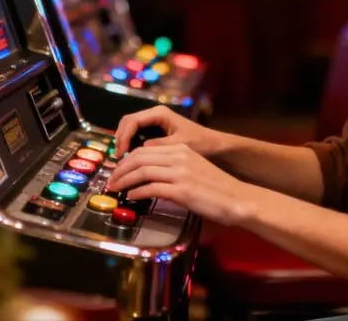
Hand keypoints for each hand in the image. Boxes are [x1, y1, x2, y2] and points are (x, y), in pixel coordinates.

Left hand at [107, 144, 252, 225]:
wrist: (237, 198)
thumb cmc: (216, 188)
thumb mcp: (194, 170)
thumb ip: (173, 168)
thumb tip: (148, 178)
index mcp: (182, 149)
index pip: (145, 149)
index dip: (127, 160)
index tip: (118, 170)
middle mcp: (179, 157)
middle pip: (139, 157)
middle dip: (120, 169)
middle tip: (110, 180)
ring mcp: (180, 173)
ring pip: (142, 171)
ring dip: (124, 181)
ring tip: (115, 189)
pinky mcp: (181, 190)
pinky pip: (151, 188)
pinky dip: (137, 192)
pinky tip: (131, 197)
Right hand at [113, 105, 224, 156]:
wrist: (213, 144)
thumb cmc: (200, 142)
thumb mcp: (179, 145)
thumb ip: (159, 146)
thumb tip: (138, 152)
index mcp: (160, 114)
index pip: (132, 121)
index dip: (124, 137)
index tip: (121, 154)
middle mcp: (155, 114)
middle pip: (127, 122)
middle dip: (120, 138)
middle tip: (118, 158)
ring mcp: (154, 121)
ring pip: (130, 127)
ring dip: (124, 141)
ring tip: (122, 159)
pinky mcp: (155, 129)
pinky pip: (137, 133)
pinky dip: (130, 143)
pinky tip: (131, 157)